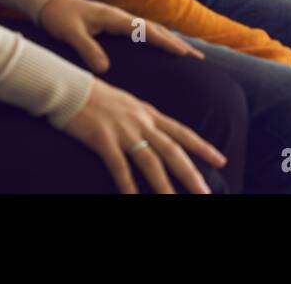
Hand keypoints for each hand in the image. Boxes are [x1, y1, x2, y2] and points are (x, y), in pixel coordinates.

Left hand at [38, 0, 202, 73]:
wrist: (50, 3)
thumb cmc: (60, 18)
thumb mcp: (71, 34)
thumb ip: (88, 49)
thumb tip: (104, 70)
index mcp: (116, 18)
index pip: (148, 31)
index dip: (167, 42)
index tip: (184, 54)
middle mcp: (124, 17)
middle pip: (158, 30)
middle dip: (179, 43)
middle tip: (199, 58)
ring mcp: (123, 19)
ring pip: (154, 30)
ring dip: (173, 41)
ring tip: (190, 55)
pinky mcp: (118, 24)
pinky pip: (146, 32)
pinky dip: (161, 39)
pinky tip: (166, 48)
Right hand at [59, 78, 225, 193]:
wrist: (70, 88)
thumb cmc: (97, 97)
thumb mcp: (129, 104)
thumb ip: (145, 119)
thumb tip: (158, 133)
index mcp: (150, 113)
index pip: (183, 132)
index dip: (203, 147)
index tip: (220, 159)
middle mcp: (141, 122)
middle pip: (172, 151)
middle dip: (190, 173)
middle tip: (205, 192)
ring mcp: (123, 131)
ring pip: (150, 162)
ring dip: (164, 186)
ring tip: (174, 202)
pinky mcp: (103, 140)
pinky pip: (119, 167)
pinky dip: (128, 185)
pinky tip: (134, 199)